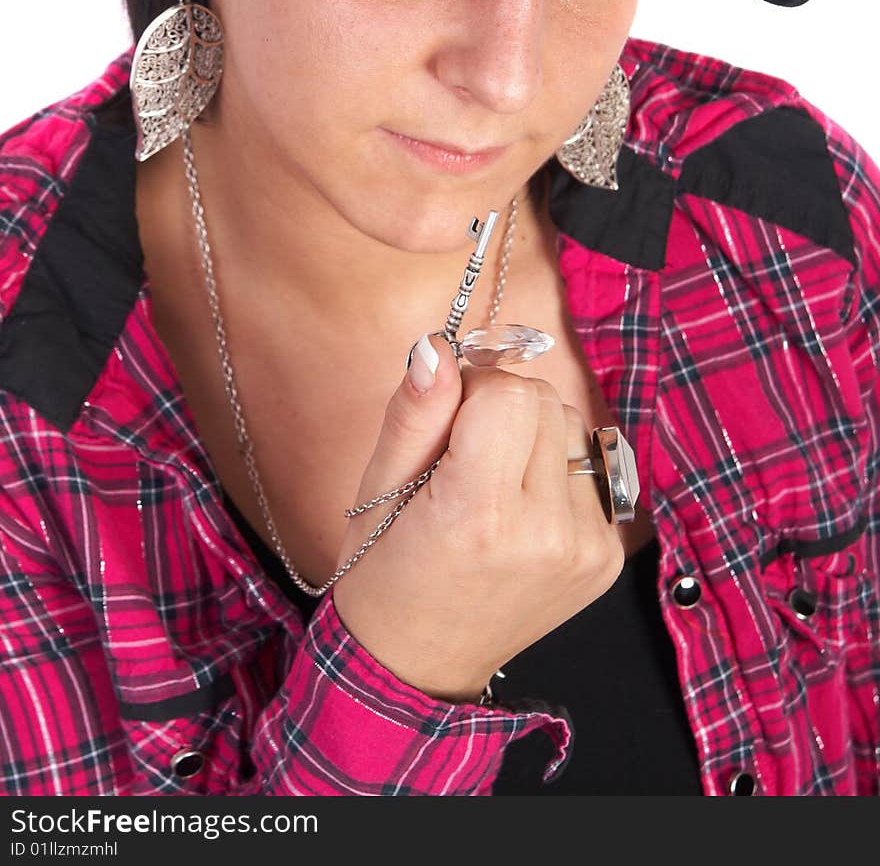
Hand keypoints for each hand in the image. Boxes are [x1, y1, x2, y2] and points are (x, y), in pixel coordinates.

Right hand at [331, 333, 624, 702]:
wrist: (418, 666)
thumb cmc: (387, 572)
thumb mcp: (377, 488)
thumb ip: (415, 411)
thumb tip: (438, 344)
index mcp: (480, 515)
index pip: (508, 391)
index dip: (470, 392)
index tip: (443, 427)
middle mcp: (546, 534)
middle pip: (545, 400)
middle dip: (501, 411)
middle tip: (461, 461)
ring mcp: (587, 550)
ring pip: (571, 427)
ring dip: (532, 439)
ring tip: (492, 489)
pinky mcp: (608, 558)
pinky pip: (590, 469)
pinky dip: (555, 474)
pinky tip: (520, 513)